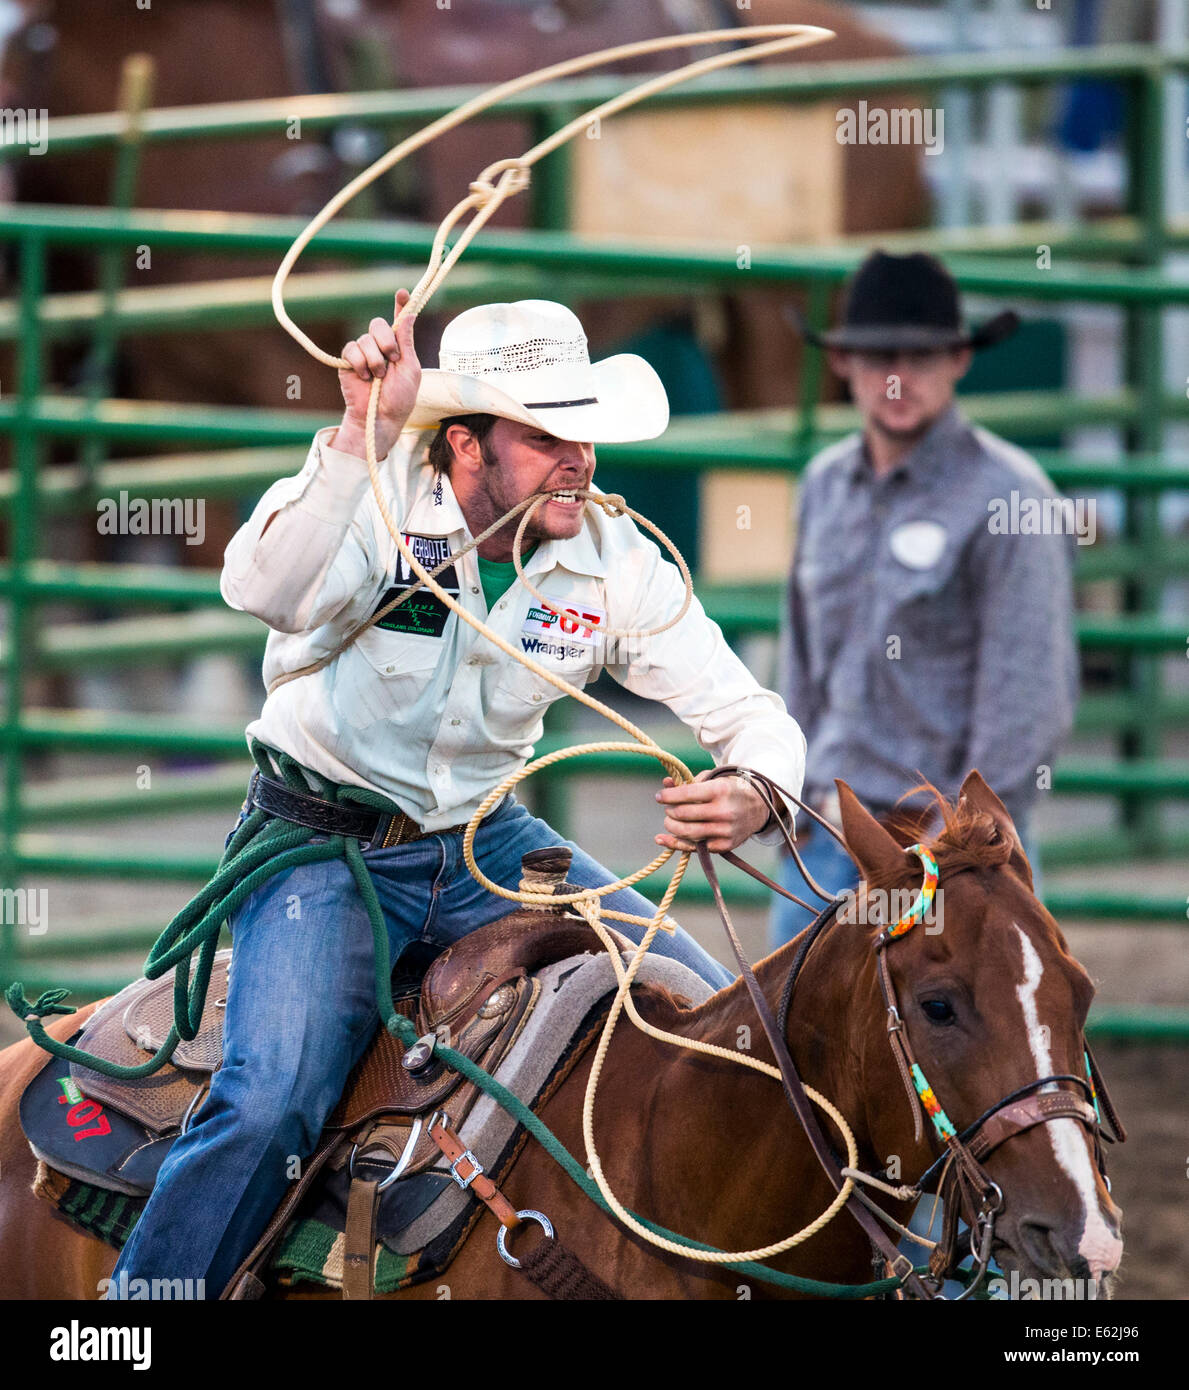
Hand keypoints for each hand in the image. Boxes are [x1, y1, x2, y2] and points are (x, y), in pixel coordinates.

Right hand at [331, 289, 420, 459]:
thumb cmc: (398, 399)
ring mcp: (363, 352)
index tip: (402, 293)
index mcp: (399, 347)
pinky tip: (364, 377)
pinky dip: (360, 363)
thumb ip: (407, 342)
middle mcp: (380, 346)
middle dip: (386, 341)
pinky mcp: (348, 360)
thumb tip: (410, 314)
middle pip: (378, 324)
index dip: (400, 305)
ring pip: (365, 339)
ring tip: (378, 377)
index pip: (399, 321)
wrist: (379, 417)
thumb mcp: (410, 370)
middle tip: (392, 360)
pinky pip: (351, 349)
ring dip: (375, 360)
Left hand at [654, 771, 769, 854]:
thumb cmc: (729, 790)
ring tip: (670, 821)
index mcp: (720, 790)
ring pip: (687, 832)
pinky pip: (694, 847)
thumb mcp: (712, 780)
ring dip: (672, 827)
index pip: (686, 794)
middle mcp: (723, 811)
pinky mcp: (725, 845)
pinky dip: (677, 843)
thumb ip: (688, 782)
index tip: (659, 796)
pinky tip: (663, 839)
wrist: (758, 807)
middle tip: (668, 809)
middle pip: (683, 815)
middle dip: (670, 812)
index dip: (668, 796)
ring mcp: (725, 830)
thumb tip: (665, 784)